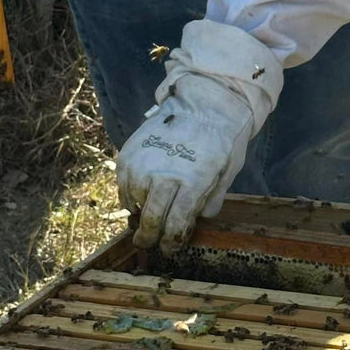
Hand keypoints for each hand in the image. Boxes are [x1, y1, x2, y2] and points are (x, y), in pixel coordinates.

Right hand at [117, 73, 253, 252]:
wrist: (204, 100)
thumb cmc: (222, 137)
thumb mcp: (226, 171)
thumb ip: (212, 197)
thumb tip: (199, 219)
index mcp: (191, 184)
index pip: (176, 226)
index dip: (172, 242)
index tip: (170, 248)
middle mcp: (163, 177)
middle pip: (151, 220)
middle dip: (150, 238)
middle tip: (149, 244)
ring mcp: (142, 165)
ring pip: (135, 203)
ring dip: (141, 213)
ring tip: (147, 215)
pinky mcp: (128, 153)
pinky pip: (123, 185)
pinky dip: (130, 194)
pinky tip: (139, 196)